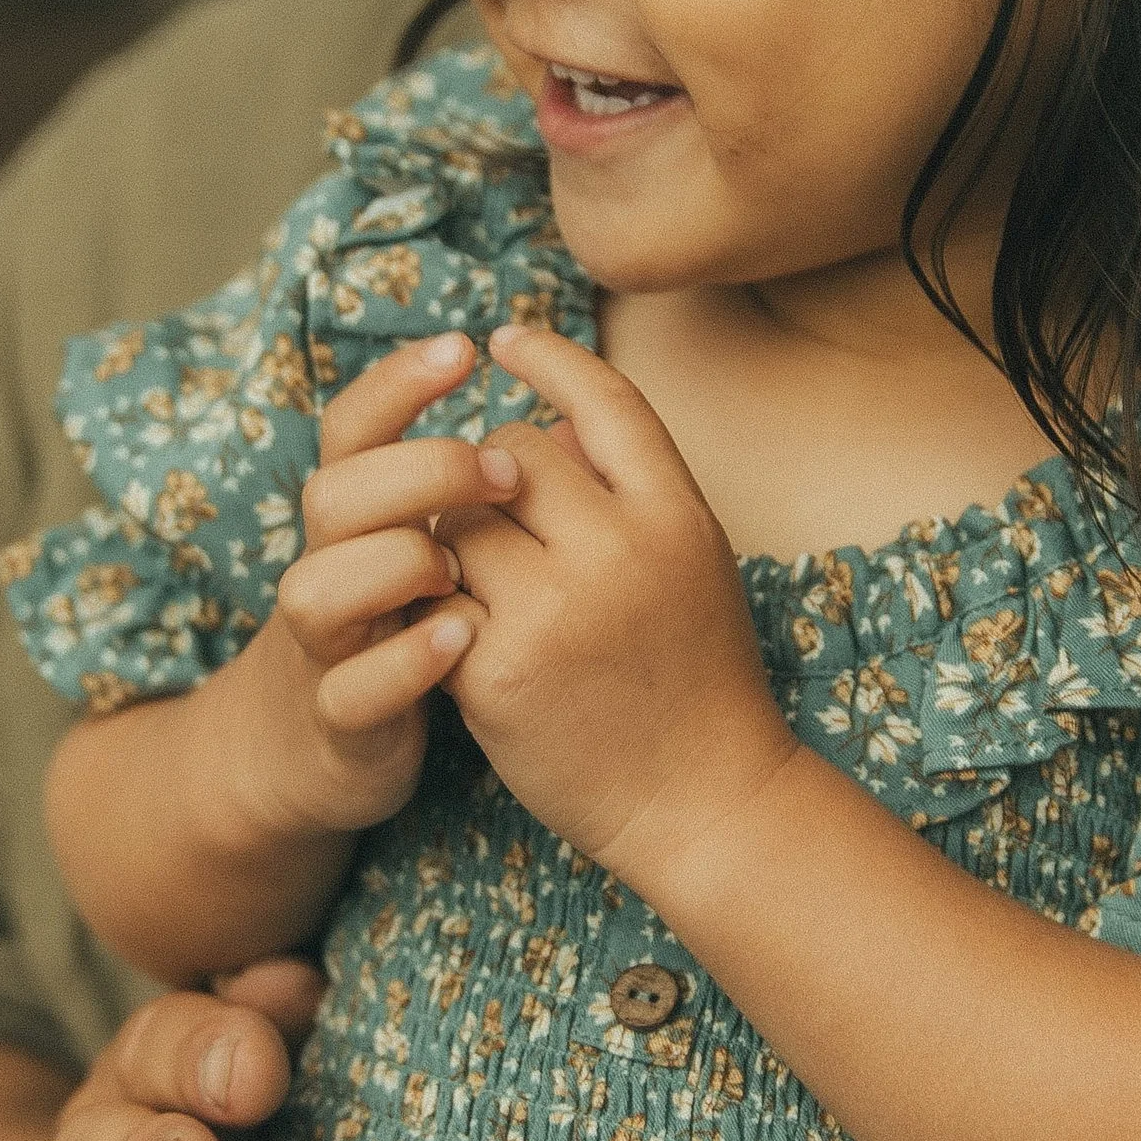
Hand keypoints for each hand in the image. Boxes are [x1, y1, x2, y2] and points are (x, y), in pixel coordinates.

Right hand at [255, 330, 520, 833]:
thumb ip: (481, 491)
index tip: (464, 345)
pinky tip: (463, 636)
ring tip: (459, 567)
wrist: (316, 750)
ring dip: (391, 567)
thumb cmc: (403, 626)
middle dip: (413, 471)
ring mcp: (325, 648)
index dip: (396, 382)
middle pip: (333, 493)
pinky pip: (348, 691)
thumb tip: (572, 421)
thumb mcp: (435, 548)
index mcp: (357, 517)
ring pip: (314, 589)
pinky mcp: (338, 722)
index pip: (352, 427)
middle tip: (500, 469)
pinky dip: (400, 664)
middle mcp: (329, 569)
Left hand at [444, 324, 790, 882]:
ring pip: (459, 519)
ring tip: (478, 578)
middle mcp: (620, 551)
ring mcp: (555, 611)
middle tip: (496, 517)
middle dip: (489, 473)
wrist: (704, 803)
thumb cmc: (695, 678)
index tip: (505, 338)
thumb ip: (630, 486)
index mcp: (676, 516)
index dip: (551, 358)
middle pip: (514, 451)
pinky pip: (436, 596)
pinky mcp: (498, 670)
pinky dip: (437, 603)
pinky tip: (456, 626)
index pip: (605, 400)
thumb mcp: (692, 562)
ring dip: (453, 537)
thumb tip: (544, 408)